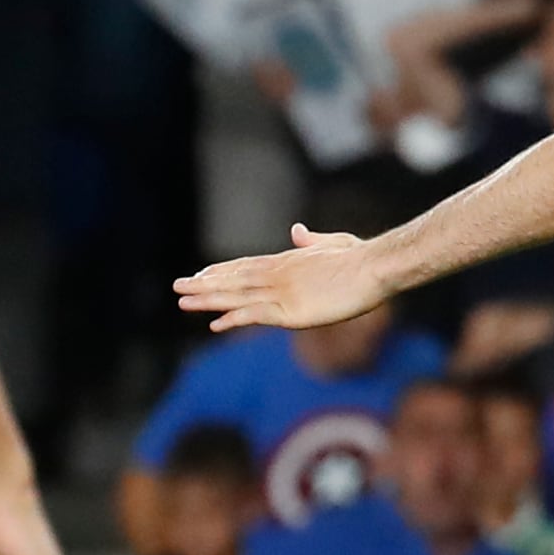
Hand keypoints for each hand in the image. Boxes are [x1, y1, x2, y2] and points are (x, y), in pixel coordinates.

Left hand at [177, 222, 392, 332]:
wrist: (376, 267)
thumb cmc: (361, 256)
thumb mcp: (334, 244)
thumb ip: (312, 241)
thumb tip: (296, 231)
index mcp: (287, 260)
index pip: (245, 265)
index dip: (221, 271)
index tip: (201, 274)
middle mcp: (279, 274)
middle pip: (233, 279)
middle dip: (204, 283)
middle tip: (178, 286)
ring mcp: (283, 292)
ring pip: (237, 296)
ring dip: (208, 299)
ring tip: (182, 300)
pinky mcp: (291, 311)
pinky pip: (254, 315)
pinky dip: (233, 318)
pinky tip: (215, 323)